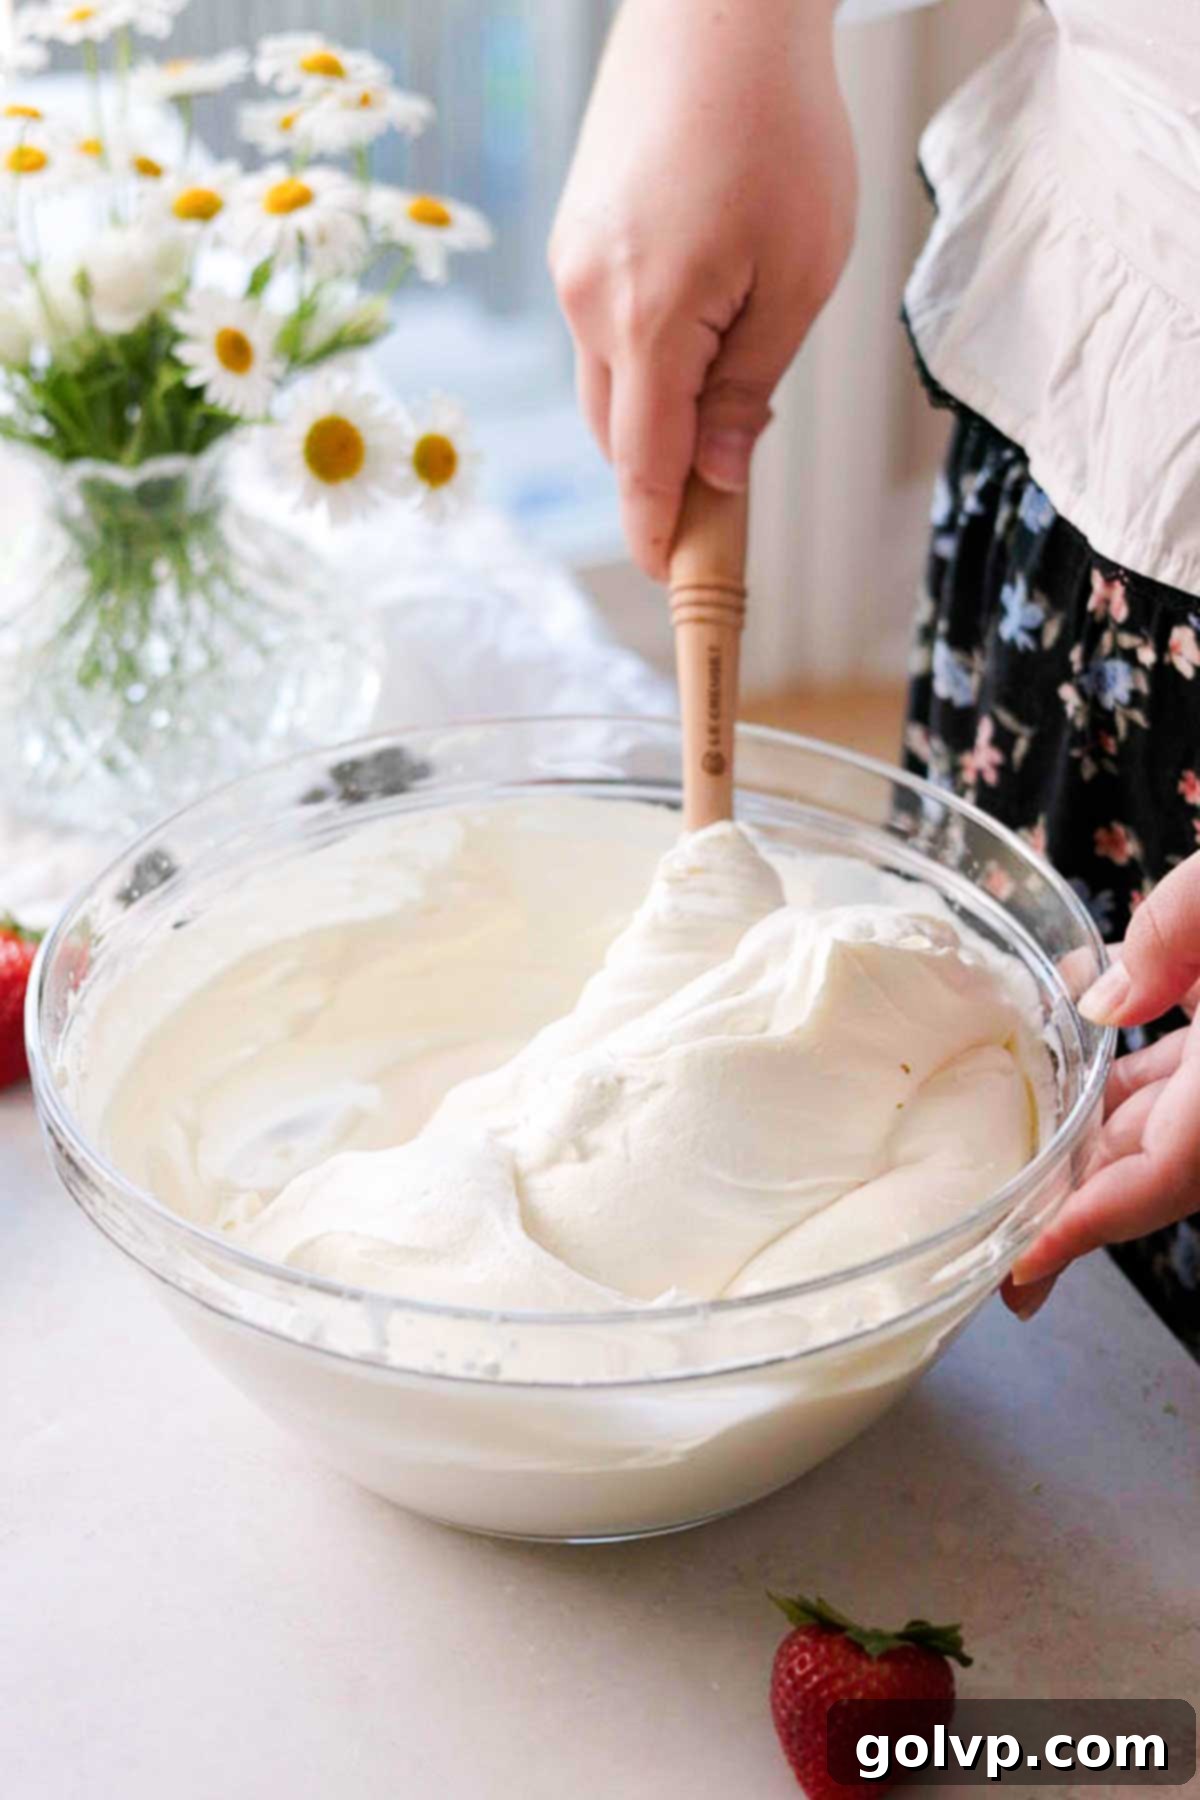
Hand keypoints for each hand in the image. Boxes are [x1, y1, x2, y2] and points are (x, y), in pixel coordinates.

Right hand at [549, 0, 854, 577]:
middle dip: (661, 479)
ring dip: (653, 416)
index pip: (644, 466)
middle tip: (723, 503)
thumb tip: (720, 469)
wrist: (716, 8)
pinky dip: (641, 360)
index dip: (660, 532)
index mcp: (647, 321)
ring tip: (722, 398)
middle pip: (617, 436)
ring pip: (605, 384)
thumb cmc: (777, 129)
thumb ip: (750, 385)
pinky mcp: (574, 238)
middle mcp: (588, 302)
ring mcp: (571, 267)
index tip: (672, 578)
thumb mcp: (799, 274)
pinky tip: (692, 332)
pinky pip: (600, 331)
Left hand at [1005, 850, 1199, 1318]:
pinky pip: (1190, 1097)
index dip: (1084, 1230)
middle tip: (1011, 1271)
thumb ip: (1172, 938)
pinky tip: (1084, 1087)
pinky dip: (1137, 1104)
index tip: (1023, 1275)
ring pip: (1173, 1140)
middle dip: (1082, 1217)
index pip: (1157, 1179)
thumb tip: (1102, 1002)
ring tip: (1028, 1183)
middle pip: (1155, 1174)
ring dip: (1103, 1160)